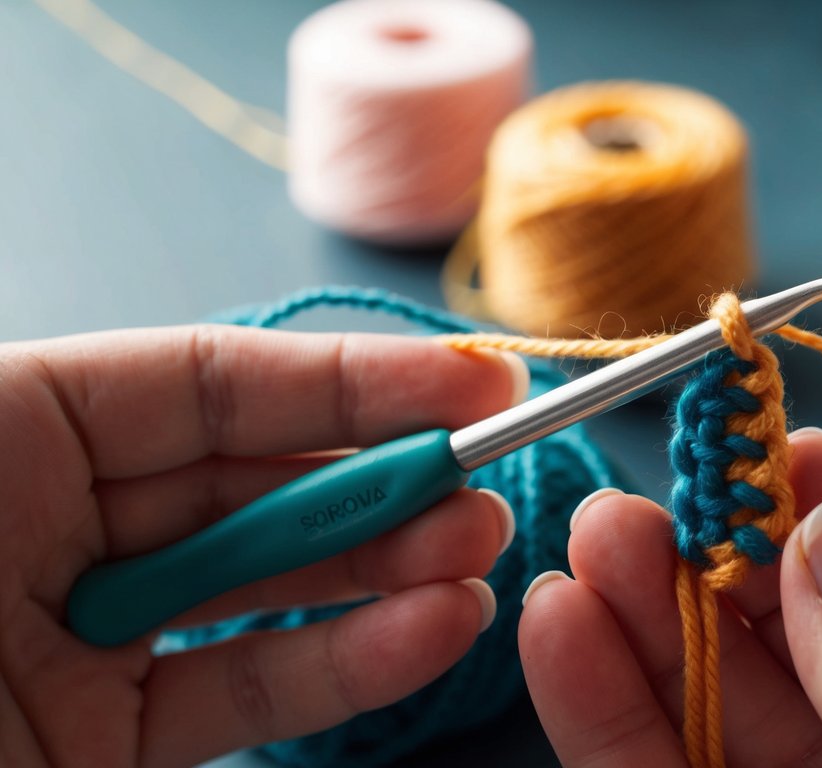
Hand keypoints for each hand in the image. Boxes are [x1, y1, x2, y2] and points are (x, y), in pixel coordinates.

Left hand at [0, 326, 526, 766]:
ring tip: (478, 555)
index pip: (217, 383)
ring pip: (268, 587)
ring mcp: (90, 637)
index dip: (356, 379)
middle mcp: (60, 523)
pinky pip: (243, 691)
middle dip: (387, 479)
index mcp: (18, 427)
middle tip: (484, 487)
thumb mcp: (3, 430)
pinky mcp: (108, 741)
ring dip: (390, 568)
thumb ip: (163, 395)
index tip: (477, 384)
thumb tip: (296, 369)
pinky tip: (435, 628)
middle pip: (260, 482)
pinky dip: (349, 663)